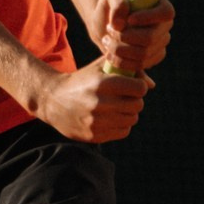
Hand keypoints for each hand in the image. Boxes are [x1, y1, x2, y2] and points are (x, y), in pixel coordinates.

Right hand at [36, 60, 151, 143]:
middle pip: (138, 105)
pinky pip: (123, 132)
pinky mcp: (94, 135)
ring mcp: (96, 121)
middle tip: (124, 97)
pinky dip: (121, 125)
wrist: (52, 100)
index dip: (138, 86)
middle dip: (134, 100)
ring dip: (128, 113)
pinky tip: (111, 118)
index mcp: (102, 83)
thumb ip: (126, 69)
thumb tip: (150, 85)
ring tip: (117, 107)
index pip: (139, 88)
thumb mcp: (99, 68)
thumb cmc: (82, 80)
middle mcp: (99, 103)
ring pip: (132, 119)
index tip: (132, 86)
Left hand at [87, 0, 174, 71]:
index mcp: (160, 6)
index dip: (149, 18)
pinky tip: (110, 54)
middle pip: (151, 38)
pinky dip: (122, 62)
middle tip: (109, 30)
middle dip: (125, 37)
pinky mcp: (152, 59)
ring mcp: (161, 44)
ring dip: (120, 49)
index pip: (166, 13)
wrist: (105, 26)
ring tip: (106, 41)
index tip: (128, 19)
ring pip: (143, 54)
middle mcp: (165, 26)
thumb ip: (116, 0)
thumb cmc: (110, 7)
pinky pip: (140, 65)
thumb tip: (120, 23)